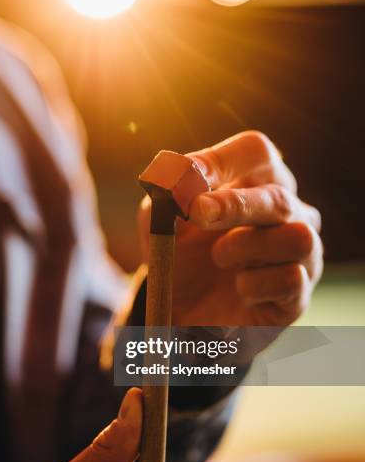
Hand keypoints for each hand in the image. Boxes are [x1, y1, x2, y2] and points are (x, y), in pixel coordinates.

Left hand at [139, 131, 322, 325]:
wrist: (182, 310)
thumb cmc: (180, 252)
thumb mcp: (161, 218)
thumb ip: (169, 190)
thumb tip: (181, 170)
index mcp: (257, 181)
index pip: (257, 152)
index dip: (223, 160)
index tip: (191, 177)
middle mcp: (289, 211)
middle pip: (279, 197)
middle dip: (236, 205)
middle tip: (198, 213)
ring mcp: (301, 253)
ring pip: (298, 237)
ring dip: (248, 247)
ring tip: (219, 257)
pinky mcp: (299, 293)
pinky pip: (291, 280)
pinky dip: (253, 285)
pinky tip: (237, 288)